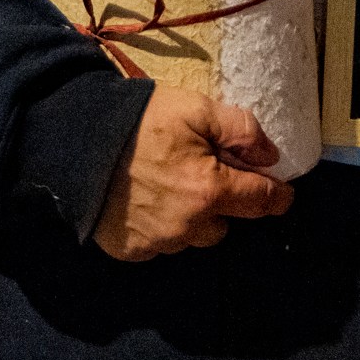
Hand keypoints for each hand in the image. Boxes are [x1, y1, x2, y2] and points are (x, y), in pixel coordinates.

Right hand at [93, 87, 293, 261]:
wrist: (78, 141)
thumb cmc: (141, 120)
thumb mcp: (197, 108)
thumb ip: (240, 129)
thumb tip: (270, 156)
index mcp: (209, 191)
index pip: (259, 202)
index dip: (276, 196)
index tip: (282, 193)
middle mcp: (188, 226)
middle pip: (225, 223)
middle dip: (223, 200)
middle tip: (206, 171)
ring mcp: (158, 243)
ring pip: (193, 236)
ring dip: (193, 216)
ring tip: (171, 182)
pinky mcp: (132, 251)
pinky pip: (162, 244)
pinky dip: (162, 225)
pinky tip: (147, 199)